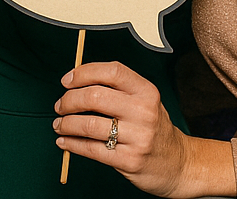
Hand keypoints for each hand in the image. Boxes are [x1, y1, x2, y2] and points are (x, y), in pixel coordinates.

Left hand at [53, 61, 233, 197]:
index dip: (84, 72)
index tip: (67, 80)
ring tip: (59, 124)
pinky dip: (72, 144)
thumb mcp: (144, 101)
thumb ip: (117, 90)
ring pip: (89, 124)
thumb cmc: (154, 127)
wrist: (178, 164)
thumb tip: (76, 82)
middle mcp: (144, 111)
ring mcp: (138, 137)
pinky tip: (65, 141)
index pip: (111, 71)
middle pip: (95, 97)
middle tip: (60, 105)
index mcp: (146, 91)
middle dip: (69, 100)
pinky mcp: (130, 160)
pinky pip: (92, 149)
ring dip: (66, 124)